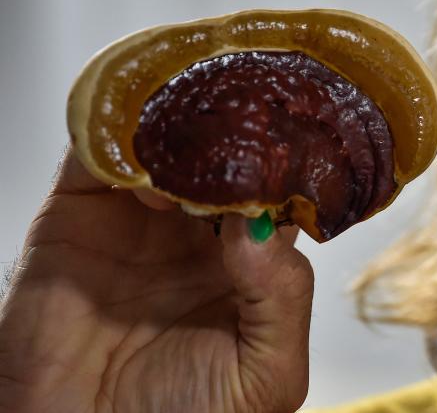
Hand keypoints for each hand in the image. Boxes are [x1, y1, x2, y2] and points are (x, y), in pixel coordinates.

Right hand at [0, 148, 314, 412]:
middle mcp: (197, 228)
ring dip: (183, 136)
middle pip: (225, 154)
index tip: (297, 147)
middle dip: (238, 137)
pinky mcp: (77, 211)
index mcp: (250, 257)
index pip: (277, 189)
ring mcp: (137, 215)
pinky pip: (97, 157)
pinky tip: (148, 171)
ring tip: (201, 154)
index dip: (288, 167)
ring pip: (166, 143)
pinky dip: (121, 141)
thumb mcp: (266, 374)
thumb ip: (283, 299)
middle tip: (250, 124)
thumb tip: (259, 223)